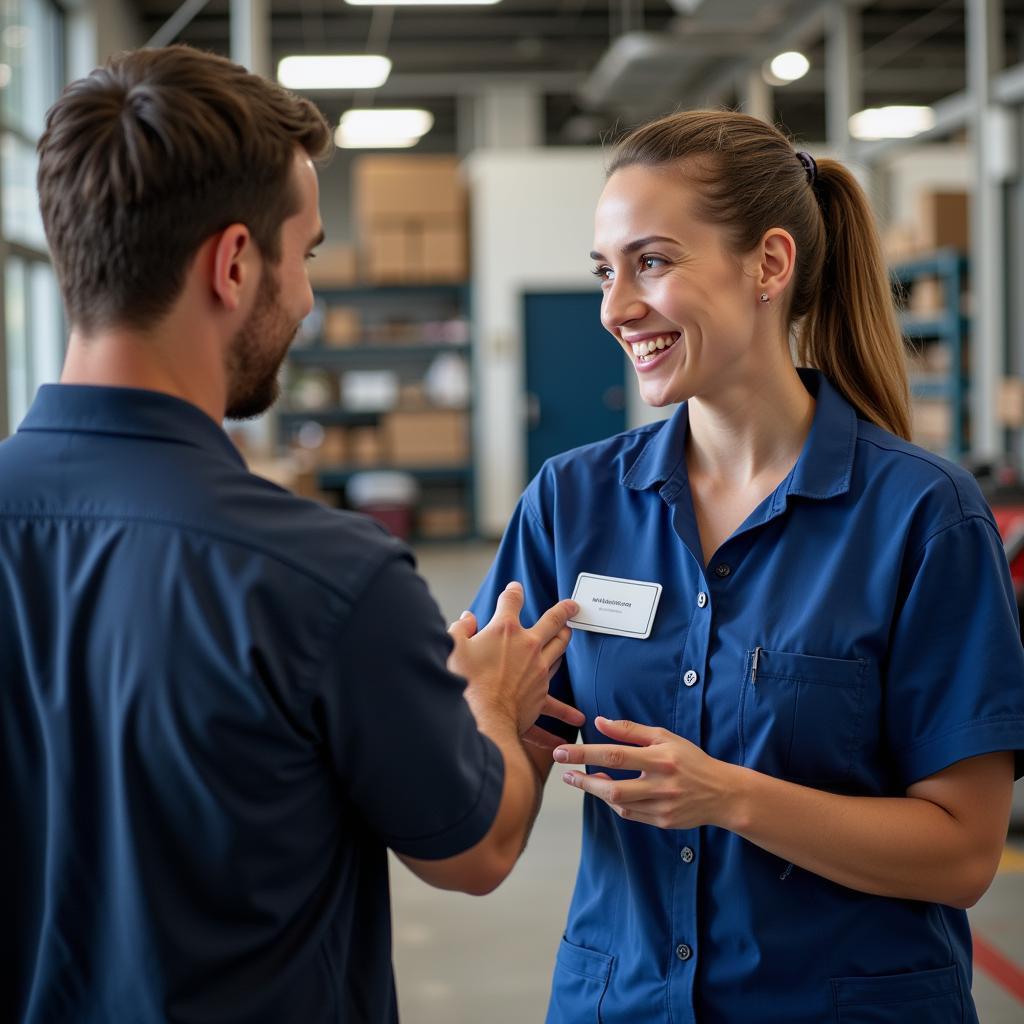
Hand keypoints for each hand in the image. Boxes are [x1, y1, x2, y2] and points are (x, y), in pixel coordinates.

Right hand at [448, 582, 580, 735]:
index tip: (515, 588)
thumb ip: (460, 629)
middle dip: (564, 609)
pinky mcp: (542, 691)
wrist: (483, 719)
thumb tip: (467, 619)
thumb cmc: (466, 683)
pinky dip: (566, 706)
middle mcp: (527, 644)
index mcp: (504, 629)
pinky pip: (557, 691)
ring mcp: (539, 667)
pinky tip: (576, 716)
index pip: (512, 601)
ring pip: (560, 646)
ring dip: (565, 637)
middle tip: (572, 605)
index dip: (513, 591)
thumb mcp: (453, 648)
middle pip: (553, 621)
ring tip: (569, 632)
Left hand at [553, 716, 734, 829]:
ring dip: (596, 792)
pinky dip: (615, 803)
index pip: (616, 756)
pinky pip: (630, 814)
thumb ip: (630, 730)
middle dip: (584, 781)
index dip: (585, 754)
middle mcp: (662, 784)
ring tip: (582, 780)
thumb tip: (599, 722)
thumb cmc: (690, 759)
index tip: (563, 753)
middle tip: (565, 772)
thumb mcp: (664, 737)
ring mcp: (663, 806)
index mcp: (661, 758)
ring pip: (619, 804)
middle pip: (614, 787)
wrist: (722, 793)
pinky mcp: (663, 822)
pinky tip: (606, 792)